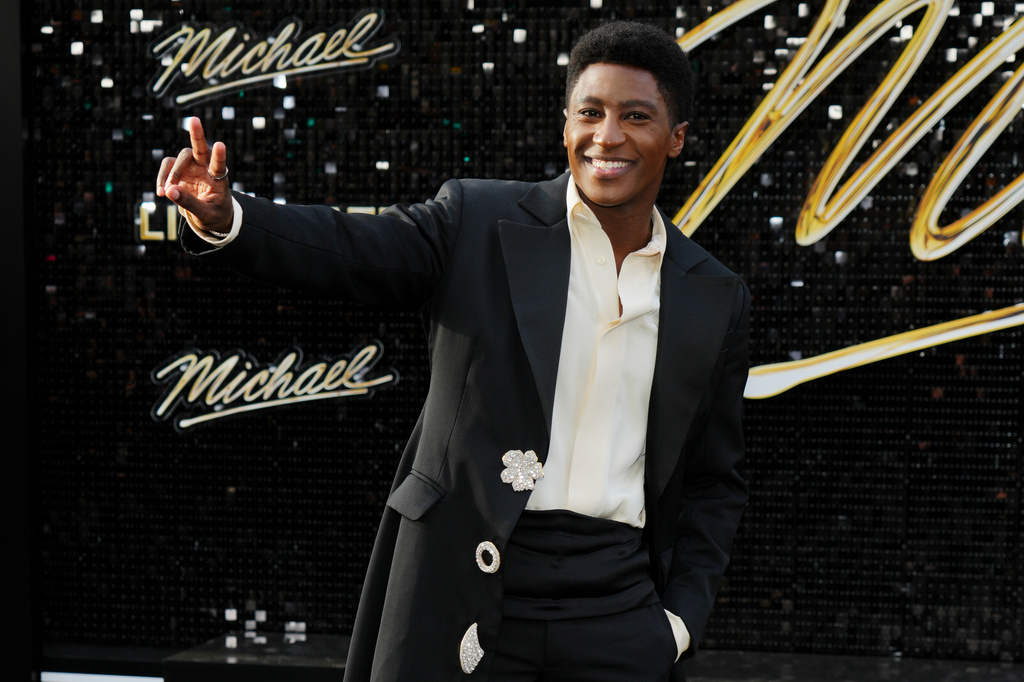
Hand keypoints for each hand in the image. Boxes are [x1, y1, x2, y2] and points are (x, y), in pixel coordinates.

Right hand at [156, 117, 233, 233]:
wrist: (208, 216)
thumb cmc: (213, 215)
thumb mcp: (204, 214)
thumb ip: (189, 203)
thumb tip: (169, 191)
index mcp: (218, 179)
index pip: (219, 165)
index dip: (219, 156)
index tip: (220, 145)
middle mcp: (206, 168)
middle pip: (200, 148)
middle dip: (197, 134)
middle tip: (194, 120)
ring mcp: (191, 167)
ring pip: (179, 158)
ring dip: (171, 174)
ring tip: (165, 193)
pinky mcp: (179, 170)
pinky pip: (167, 166)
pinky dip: (162, 178)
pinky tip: (161, 193)